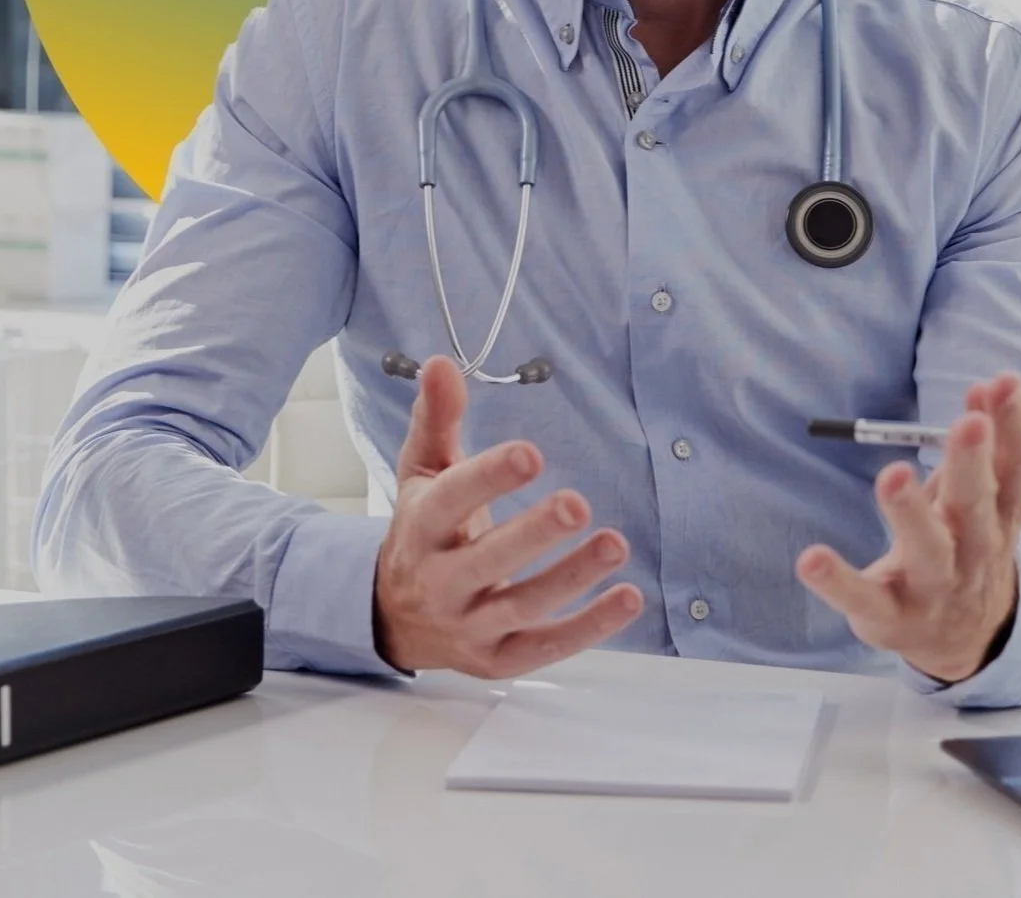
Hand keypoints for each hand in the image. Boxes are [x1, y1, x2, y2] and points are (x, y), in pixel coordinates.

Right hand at [373, 355, 643, 676]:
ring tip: (615, 544)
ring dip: (572, 577)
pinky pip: (544, 647)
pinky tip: (628, 597)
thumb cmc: (421, 530)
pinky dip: (589, 626)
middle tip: (577, 505)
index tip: (530, 454)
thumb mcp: (422, 470)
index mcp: (420, 528)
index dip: (488, 479)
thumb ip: (437, 418)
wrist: (392, 616)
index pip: (449, 502)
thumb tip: (442, 362)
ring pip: (522, 606)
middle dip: (533, 535)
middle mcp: (439, 582)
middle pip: (487, 561)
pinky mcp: (496, 659)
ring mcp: (468, 626)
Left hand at [794, 372, 1020, 682]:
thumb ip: (988, 446)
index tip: (1007, 382)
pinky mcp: (891, 617)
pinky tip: (811, 559)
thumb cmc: (968, 546)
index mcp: (999, 516)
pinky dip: (837, 580)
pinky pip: (863, 597)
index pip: (1016, 467)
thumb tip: (986, 385)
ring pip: (928, 550)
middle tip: (970, 423)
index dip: (1015, 425)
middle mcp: (974, 551)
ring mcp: (934, 587)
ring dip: (911, 512)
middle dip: (972, 463)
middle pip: (976, 504)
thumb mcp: (985, 500)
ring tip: (893, 475)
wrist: (968, 640)